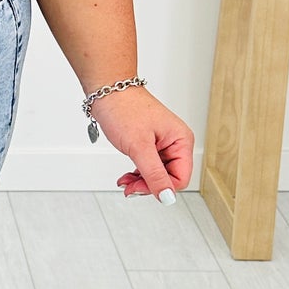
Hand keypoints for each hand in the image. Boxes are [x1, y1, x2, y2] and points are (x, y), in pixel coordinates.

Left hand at [89, 84, 193, 200]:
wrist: (106, 91)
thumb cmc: (123, 108)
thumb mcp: (139, 146)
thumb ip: (154, 174)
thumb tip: (167, 197)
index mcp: (181, 140)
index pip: (181, 178)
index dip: (161, 188)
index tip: (139, 189)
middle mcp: (176, 143)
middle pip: (169, 178)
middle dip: (148, 186)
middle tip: (129, 187)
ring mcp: (163, 144)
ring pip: (158, 175)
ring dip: (141, 182)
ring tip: (125, 181)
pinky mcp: (150, 145)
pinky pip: (149, 167)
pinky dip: (137, 175)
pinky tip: (126, 177)